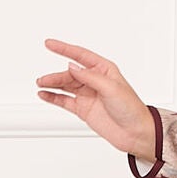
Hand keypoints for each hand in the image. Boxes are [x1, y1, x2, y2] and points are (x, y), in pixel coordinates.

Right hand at [36, 39, 156, 158]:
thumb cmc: (131, 109)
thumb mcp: (112, 88)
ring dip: (52, 84)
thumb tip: (72, 66)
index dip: (64, 49)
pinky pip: (65, 100)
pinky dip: (53, 97)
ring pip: (65, 86)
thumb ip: (90, 77)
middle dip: (56, 75)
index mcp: (104, 70)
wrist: (136, 133)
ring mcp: (88, 95)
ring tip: (41, 84)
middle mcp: (95, 81)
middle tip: (44, 79)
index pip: (80, 55)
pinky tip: (44, 94)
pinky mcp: (83, 109)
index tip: (50, 44)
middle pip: (70, 73)